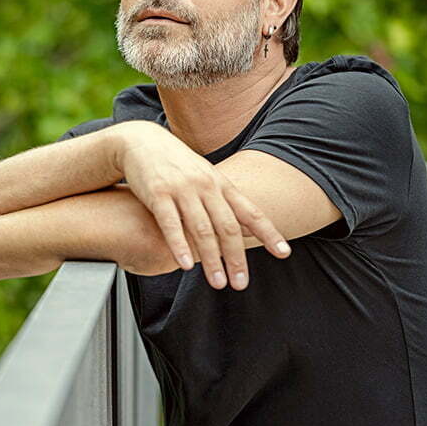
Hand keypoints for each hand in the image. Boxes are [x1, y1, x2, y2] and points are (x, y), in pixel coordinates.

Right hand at [113, 121, 290, 290]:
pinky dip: (180, 245)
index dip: (269, 233)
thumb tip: (249, 231)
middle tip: (241, 284)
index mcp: (221, 184)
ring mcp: (182, 189)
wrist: (142, 141)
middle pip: (228, 227)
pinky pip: (170, 224)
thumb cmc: (177, 164)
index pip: (251, 212)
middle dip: (236, 258)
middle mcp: (206, 186)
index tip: (284, 253)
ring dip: (212, 259)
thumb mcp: (207, 178)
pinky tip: (185, 265)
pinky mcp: (158, 193)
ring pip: (202, 229)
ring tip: (218, 283)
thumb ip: (227, 203)